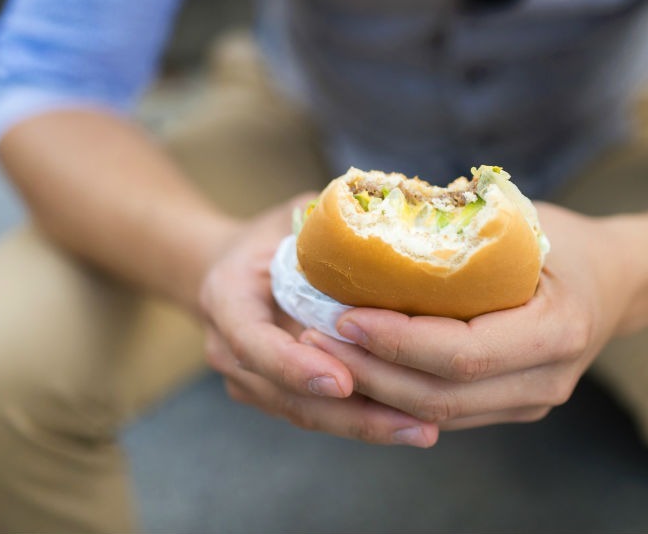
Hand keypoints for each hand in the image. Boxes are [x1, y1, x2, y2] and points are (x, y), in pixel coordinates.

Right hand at [198, 194, 438, 445]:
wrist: (232, 269)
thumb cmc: (271, 235)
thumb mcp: (291, 217)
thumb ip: (327, 228)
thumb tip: (392, 229)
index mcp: (227, 297)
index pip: (253, 342)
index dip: (294, 365)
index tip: (341, 381)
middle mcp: (228, 348)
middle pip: (287, 395)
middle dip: (350, 414)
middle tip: (410, 421)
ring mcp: (249, 380)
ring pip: (306, 414)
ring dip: (364, 426)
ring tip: (420, 430)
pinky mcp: (274, 396)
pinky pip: (318, 415)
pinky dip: (362, 422)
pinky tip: (408, 425)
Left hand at [301, 203, 637, 430]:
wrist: (618, 280)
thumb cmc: (566, 240)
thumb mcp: (527, 222)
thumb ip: (465, 227)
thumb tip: (379, 214)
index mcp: (558, 331)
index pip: (462, 353)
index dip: (397, 341)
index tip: (344, 314)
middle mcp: (547, 381)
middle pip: (442, 396)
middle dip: (370, 371)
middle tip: (314, 336)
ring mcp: (531, 401)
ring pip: (438, 414)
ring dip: (374, 388)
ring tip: (322, 352)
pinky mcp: (511, 406)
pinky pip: (445, 411)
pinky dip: (396, 393)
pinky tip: (356, 366)